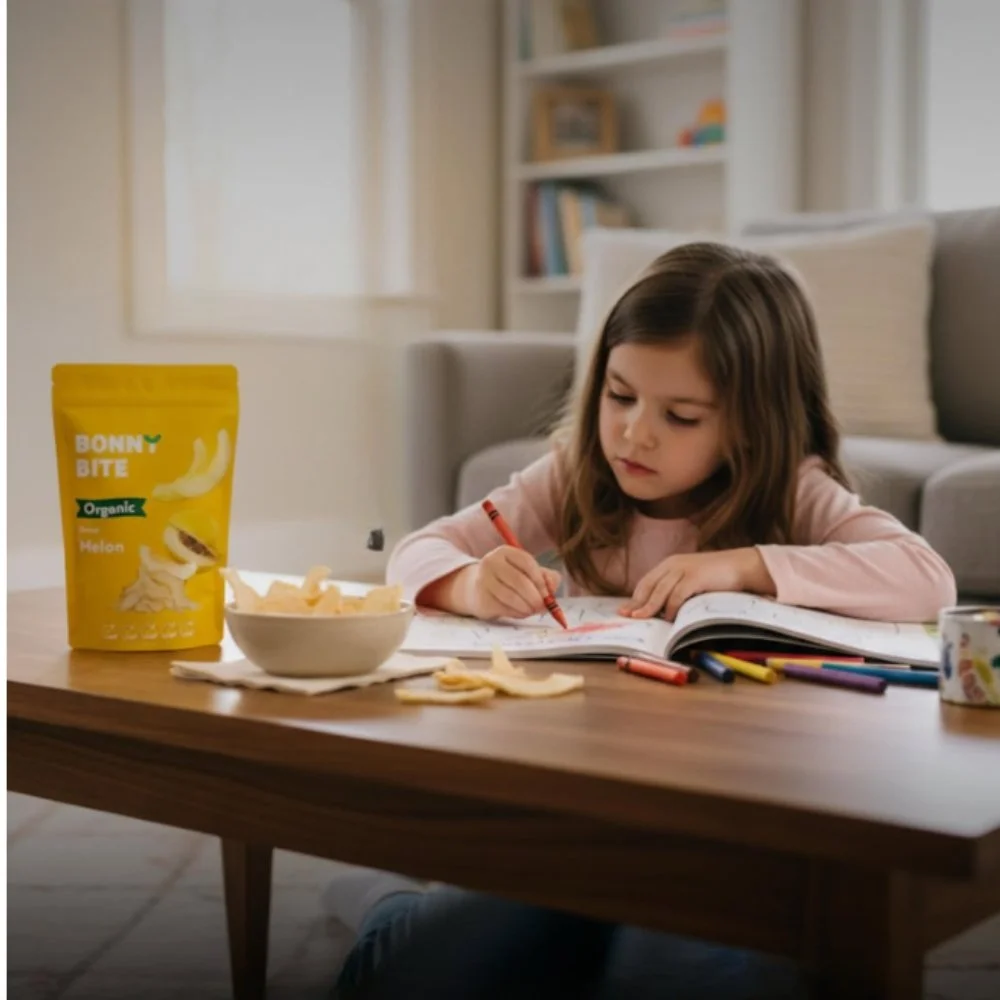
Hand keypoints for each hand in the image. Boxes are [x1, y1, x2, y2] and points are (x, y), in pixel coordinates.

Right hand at [459, 546, 561, 619]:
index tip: (548, 593)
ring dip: (527, 608)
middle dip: (535, 597)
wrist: (476, 589)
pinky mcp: (481, 598)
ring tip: (532, 611)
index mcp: (505, 552)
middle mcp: (492, 562)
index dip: (541, 580)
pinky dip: (517, 613)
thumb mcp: (528, 572)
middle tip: (542, 607)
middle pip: (519, 581)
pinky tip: (520, 612)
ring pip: (511, 597)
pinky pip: (503, 608)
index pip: (527, 563)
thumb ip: (547, 577)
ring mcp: (483, 580)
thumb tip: (551, 589)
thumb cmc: (509, 579)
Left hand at [619, 548, 774, 620]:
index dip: (635, 597)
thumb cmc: (716, 576)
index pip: (646, 582)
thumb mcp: (691, 578)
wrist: (741, 565)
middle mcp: (673, 564)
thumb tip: (660, 610)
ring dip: (650, 607)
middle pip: (648, 586)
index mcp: (670, 564)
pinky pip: (677, 595)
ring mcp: (684, 569)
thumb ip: (676, 588)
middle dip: (637, 603)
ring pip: (659, 591)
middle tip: (627, 617)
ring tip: (642, 619)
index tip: (626, 611)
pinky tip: (668, 617)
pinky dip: (670, 607)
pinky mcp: (695, 577)